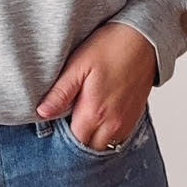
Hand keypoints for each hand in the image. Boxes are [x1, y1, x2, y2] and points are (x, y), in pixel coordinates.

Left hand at [36, 21, 157, 149]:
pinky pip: (118, 138)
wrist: (145, 38)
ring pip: (104, 145)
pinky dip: (106, 133)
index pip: (73, 142)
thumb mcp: (79, 65)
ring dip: (92, 138)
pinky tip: (98, 116)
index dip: (61, 136)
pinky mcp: (135, 116)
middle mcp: (113, 124)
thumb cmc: (111, 47)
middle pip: (89, 148)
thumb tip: (42, 113)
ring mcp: (127, 122)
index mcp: (95, 113)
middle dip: (76, 140)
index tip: (55, 124)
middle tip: (66, 121)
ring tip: (82, 118)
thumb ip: (60, 93)